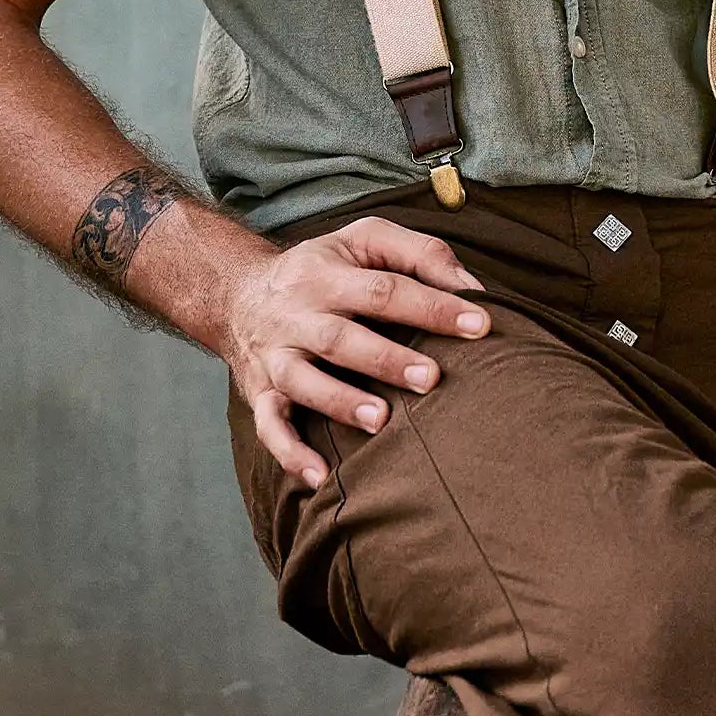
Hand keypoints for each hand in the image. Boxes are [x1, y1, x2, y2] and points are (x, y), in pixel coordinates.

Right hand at [223, 216, 491, 490]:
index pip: (384, 289)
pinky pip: (268, 425)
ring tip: (381, 420)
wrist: (235, 292)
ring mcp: (276, 355)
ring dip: (340, 402)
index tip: (480, 325)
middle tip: (432, 379)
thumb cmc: (321, 267)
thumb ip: (421, 255)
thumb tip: (475, 290)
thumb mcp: (364, 240)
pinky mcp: (259, 392)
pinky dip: (290, 452)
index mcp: (327, 273)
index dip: (431, 306)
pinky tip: (321, 476)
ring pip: (302, 380)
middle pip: (340, 336)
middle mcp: (297, 314)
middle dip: (386, 359)